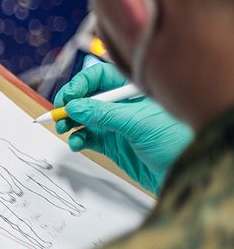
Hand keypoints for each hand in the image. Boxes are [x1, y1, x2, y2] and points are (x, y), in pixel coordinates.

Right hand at [53, 62, 192, 192]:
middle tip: (59, 113)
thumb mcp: (139, 123)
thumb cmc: (178, 140)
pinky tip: (78, 143)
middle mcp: (124, 104)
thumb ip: (104, 115)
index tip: (67, 98)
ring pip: (85, 118)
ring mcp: (118, 124)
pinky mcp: (115, 144)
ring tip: (64, 129)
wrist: (190, 172)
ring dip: (71, 122)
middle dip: (71, 104)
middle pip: (88, 96)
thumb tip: (75, 107)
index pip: (100, 76)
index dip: (81, 84)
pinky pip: (89, 137)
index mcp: (133, 90)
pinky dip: (79, 139)